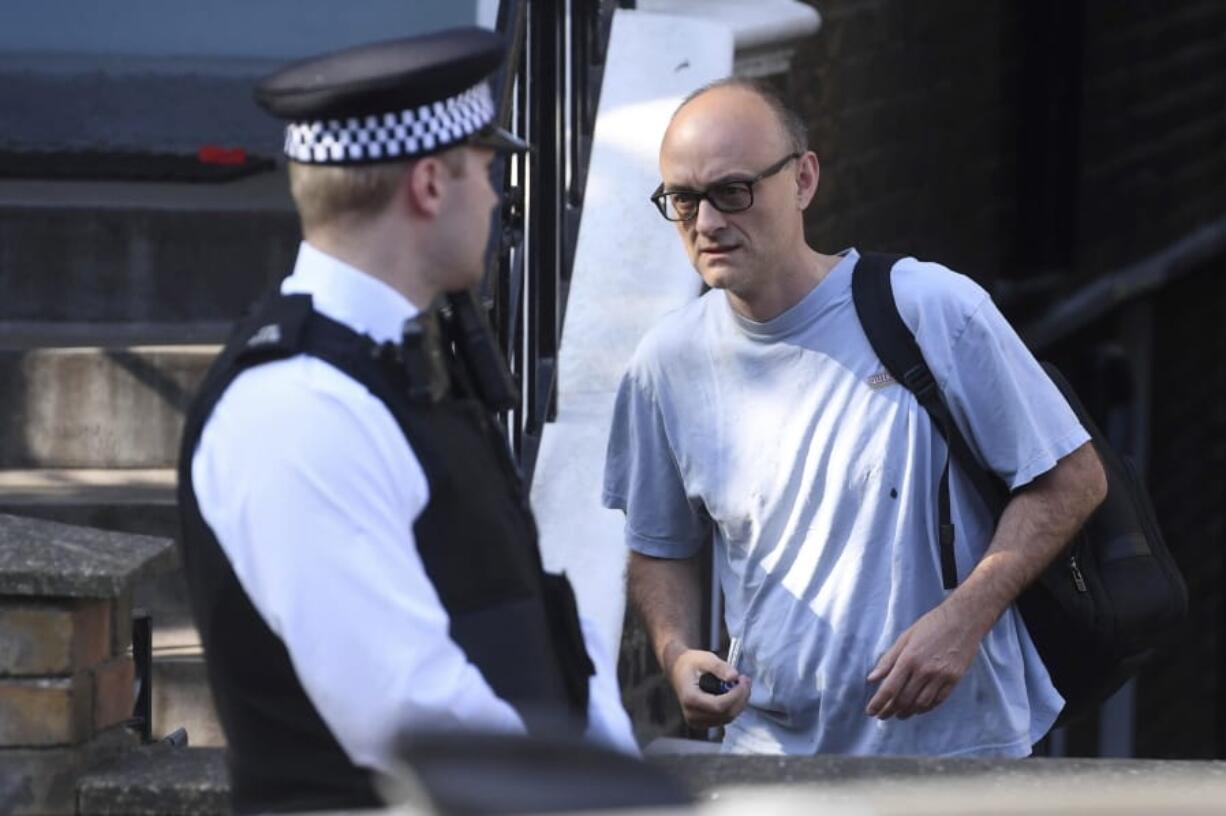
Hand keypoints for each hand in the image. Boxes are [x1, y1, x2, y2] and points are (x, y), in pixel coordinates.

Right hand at [667, 648, 750, 728]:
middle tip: (745, 681)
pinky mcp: (702, 723)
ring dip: (739, 703)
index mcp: (690, 699)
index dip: (736, 695)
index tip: (744, 680)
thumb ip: (719, 667)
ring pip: (727, 718)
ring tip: (740, 685)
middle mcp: (692, 715)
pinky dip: (733, 707)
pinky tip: (733, 693)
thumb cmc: (690, 663)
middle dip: (741, 698)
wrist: (677, 670)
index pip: (720, 706)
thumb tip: (734, 676)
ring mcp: (696, 721)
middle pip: (726, 714)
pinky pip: (724, 719)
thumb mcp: (704, 658)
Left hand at [865, 600, 987, 719]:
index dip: (878, 703)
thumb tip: (871, 679)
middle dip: (890, 710)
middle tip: (883, 715)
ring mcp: (941, 676)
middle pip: (904, 699)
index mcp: (908, 658)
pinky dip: (926, 708)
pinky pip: (937, 701)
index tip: (870, 712)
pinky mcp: (954, 680)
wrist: (963, 620)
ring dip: (907, 712)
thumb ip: (888, 660)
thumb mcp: (905, 638)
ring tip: (899, 714)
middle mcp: (924, 670)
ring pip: (920, 704)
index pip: (889, 688)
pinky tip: (918, 709)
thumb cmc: (931, 626)